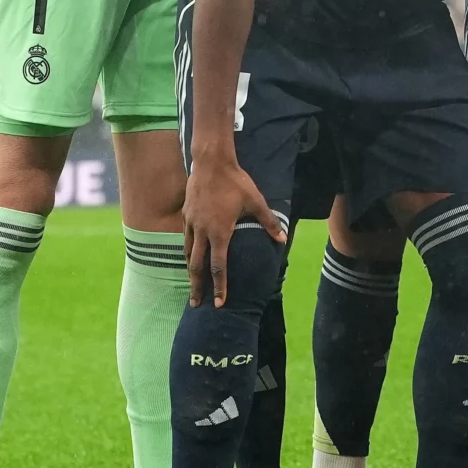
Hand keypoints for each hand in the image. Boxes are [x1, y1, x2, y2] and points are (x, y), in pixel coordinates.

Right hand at [181, 150, 285, 306]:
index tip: (218, 303)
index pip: (219, 266)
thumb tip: (282, 239)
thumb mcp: (256, 202)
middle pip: (197, 266)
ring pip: (188, 253)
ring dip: (190, 270)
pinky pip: (185, 238)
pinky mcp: (185, 215)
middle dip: (197, 287)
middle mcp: (202, 232)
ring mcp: (191, 224)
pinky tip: (189, 255)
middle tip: (196, 304)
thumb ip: (269, 222)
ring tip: (192, 284)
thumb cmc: (236, 182)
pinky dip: (187, 251)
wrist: (211, 163)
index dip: (219, 286)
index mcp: (220, 232)